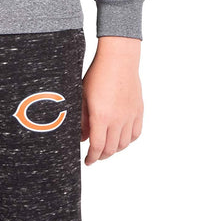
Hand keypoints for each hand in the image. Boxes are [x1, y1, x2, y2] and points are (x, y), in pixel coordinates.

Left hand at [81, 37, 143, 165]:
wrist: (119, 59)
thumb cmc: (97, 75)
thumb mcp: (83, 98)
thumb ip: (82, 121)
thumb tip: (82, 138)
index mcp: (101, 117)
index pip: (97, 147)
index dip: (91, 158)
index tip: (87, 161)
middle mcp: (117, 119)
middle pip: (111, 149)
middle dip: (101, 156)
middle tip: (95, 156)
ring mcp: (130, 115)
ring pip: (124, 144)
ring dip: (114, 150)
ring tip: (107, 148)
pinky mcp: (138, 110)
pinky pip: (136, 133)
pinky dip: (128, 140)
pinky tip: (121, 139)